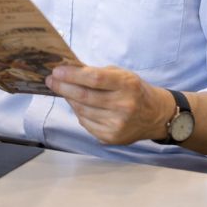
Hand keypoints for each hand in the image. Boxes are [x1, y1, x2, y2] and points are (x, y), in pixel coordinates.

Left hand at [46, 65, 173, 144]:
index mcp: (127, 84)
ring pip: (82, 110)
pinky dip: (79, 112)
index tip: (56, 71)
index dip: (72, 75)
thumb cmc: (134, 89)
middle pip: (84, 96)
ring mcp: (117, 124)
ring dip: (69, 99)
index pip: (94, 79)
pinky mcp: (111, 137)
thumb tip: (67, 70)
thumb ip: (96, 72)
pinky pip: (85, 123)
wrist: (156, 115)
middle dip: (63, 87)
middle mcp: (124, 105)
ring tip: (63, 90)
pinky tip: (78, 105)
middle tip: (51, 80)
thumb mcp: (121, 74)